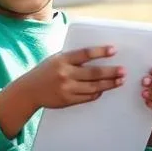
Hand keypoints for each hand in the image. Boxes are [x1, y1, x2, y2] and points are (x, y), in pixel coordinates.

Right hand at [8, 45, 123, 110]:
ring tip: (120, 81)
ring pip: (93, 87)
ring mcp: (66, 88)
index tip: (114, 50)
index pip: (85, 54)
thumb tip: (98, 54)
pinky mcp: (67, 100)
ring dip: (109, 84)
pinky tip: (104, 90)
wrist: (28, 91)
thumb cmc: (46, 71)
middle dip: (111, 72)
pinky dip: (97, 93)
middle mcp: (65, 74)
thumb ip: (73, 58)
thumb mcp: (56, 59)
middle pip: (93, 73)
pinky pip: (87, 97)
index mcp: (62, 60)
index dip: (100, 52)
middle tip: (123, 71)